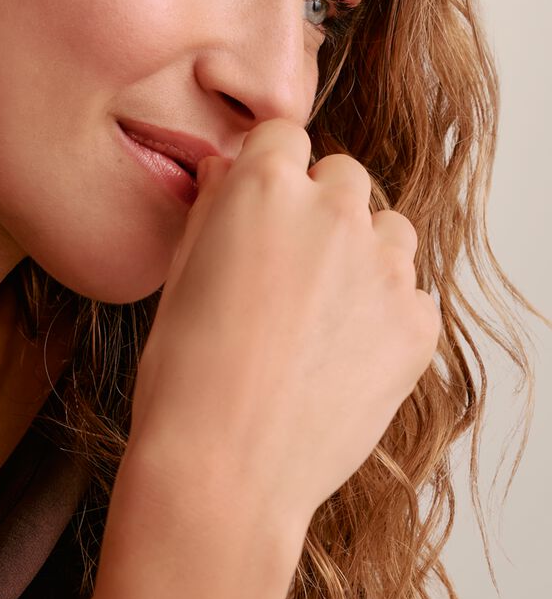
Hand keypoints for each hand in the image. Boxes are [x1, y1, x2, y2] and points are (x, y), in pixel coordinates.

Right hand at [125, 118, 440, 524]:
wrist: (223, 463)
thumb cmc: (184, 367)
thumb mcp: (181, 268)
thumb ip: (213, 205)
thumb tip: (229, 172)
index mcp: (265, 187)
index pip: (283, 135)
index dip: (269, 165)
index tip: (262, 196)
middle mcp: (333, 213)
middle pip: (343, 175)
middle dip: (318, 202)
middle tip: (289, 257)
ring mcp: (384, 268)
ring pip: (387, 227)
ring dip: (360, 247)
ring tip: (322, 302)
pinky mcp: (417, 325)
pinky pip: (410, 292)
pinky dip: (384, 308)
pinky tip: (342, 349)